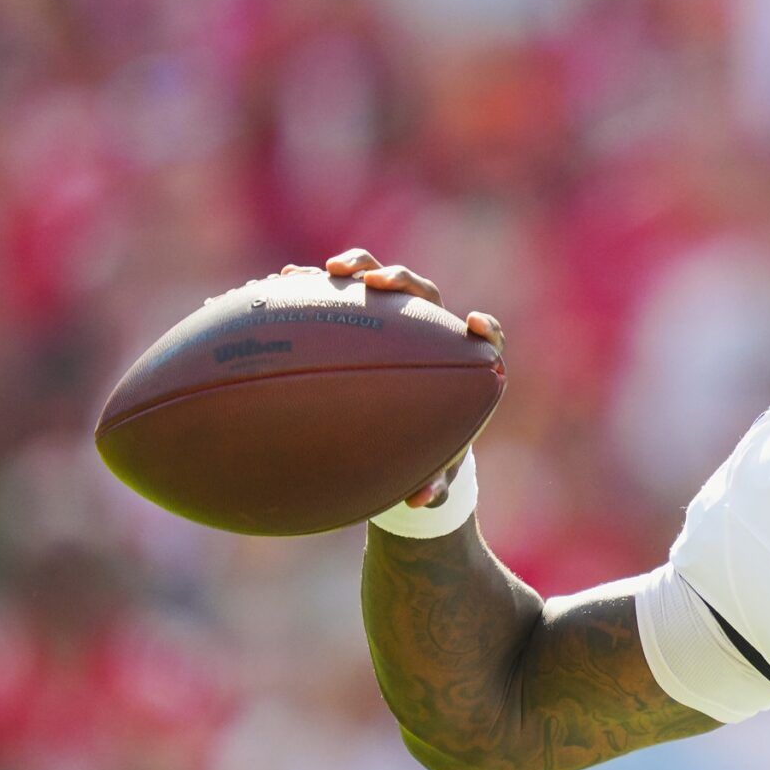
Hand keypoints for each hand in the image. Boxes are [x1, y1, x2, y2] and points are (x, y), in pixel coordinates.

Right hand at [284, 248, 503, 508]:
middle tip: (377, 284)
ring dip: (359, 268)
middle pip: (423, 293)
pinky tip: (283, 280)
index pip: (486, 337)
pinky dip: (315, 283)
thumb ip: (432, 485)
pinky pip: (337, 293)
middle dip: (402, 281)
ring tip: (332, 271)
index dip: (485, 328)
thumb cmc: (427, 450)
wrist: (403, 434)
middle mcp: (430, 332)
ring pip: (380, 282)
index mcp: (460, 363)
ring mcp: (393, 318)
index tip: (475, 324)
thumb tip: (420, 501)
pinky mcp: (360, 316)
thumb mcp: (431, 470)